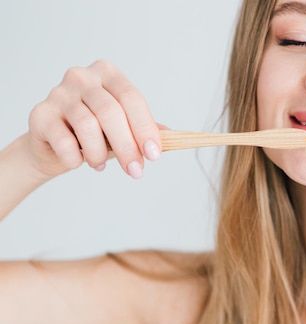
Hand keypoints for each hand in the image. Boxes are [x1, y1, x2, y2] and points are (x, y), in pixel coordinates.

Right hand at [27, 59, 161, 179]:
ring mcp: (58, 93)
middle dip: (127, 146)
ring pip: (87, 125)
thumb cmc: (93, 133)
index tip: (154, 155)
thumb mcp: (123, 129)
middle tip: (136, 171)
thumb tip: (170, 136)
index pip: (132, 98)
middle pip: (111, 111)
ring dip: (99, 153)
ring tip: (101, 165)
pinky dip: (75, 157)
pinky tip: (79, 162)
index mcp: (108, 74)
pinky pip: (63, 139)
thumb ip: (144, 129)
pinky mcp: (40, 113)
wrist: (53, 147)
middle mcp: (82, 77)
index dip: (145, 128)